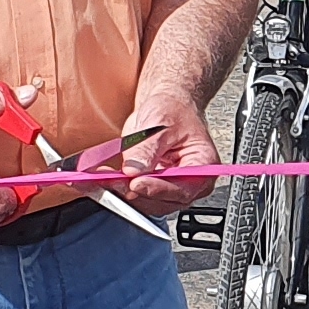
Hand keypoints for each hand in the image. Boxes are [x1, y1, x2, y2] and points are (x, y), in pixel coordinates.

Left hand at [109, 114, 223, 220]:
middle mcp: (190, 182)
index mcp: (203, 165)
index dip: (157, 189)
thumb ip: (148, 148)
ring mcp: (171, 187)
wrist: (165, 105)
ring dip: (124, 192)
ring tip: (105, 177)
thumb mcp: (162, 122)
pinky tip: (105, 177)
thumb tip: (134, 171)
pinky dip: (119, 188)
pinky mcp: (153, 187)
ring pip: (147, 203)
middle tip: (114, 181)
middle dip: (137, 193)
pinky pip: (136, 195)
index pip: (183, 188)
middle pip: (164, 202)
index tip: (135, 184)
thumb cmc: (174, 110)